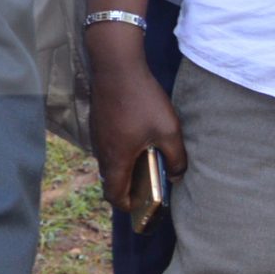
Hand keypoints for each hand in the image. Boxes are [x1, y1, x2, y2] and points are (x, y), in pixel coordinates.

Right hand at [87, 26, 185, 209]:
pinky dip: (119, 152)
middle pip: (110, 180)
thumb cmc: (143, 101)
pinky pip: (106, 147)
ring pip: (108, 162)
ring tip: (146, 160)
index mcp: (117, 159)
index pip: (114, 195)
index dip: (127, 205)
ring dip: (124, 168)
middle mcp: (101, 151)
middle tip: (149, 184)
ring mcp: (96, 136)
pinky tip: (137, 138)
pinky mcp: (97, 123)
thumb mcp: (169, 131)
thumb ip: (176, 158)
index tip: (142, 205)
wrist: (116, 68)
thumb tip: (178, 175)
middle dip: (128, 187)